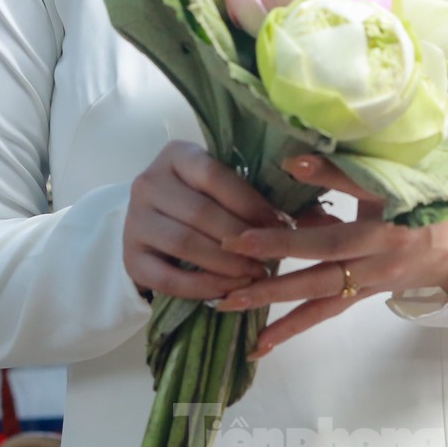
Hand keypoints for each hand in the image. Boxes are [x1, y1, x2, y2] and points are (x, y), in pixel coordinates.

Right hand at [123, 141, 289, 300]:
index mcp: (176, 155)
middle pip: (202, 213)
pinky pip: (168, 278)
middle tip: (272, 259)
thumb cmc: (201, 200)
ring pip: (186, 244)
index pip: (217, 175)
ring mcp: (135, 221)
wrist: (152, 223)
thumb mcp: (222, 188)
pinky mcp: (130, 258)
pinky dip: (203, 287)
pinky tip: (228, 292)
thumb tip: (317, 216)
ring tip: (255, 275)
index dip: (251, 203)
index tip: (281, 226)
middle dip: (243, 239)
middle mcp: (148, 182)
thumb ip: (259, 196)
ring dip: (226, 264)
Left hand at [215, 153, 447, 357]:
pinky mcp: (365, 295)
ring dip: (273, 296)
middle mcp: (381, 250)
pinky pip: (325, 312)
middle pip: (325, 253)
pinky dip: (292, 328)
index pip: (353, 196)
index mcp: (394, 212)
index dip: (322, 185)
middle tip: (233, 246)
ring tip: (229, 303)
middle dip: (278, 250)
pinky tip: (260, 343)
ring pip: (319, 290)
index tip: (284, 174)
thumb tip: (292, 162)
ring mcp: (372, 277)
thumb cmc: (428, 199)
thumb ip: (348, 173)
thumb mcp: (396, 178)